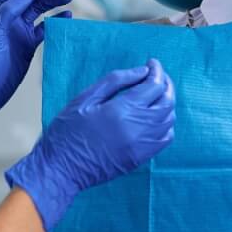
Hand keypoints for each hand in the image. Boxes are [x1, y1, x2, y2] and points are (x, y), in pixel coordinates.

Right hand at [4, 59, 174, 231]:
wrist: (61, 168)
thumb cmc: (68, 131)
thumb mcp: (85, 98)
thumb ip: (115, 81)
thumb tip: (142, 71)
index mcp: (123, 110)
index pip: (154, 86)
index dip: (157, 71)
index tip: (152, 63)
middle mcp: (139, 128)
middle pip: (167, 101)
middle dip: (166, 84)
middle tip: (157, 76)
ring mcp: (142, 145)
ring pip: (169, 119)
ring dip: (167, 103)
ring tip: (156, 94)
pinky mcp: (141, 158)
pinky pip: (165, 138)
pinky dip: (166, 124)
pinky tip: (155, 117)